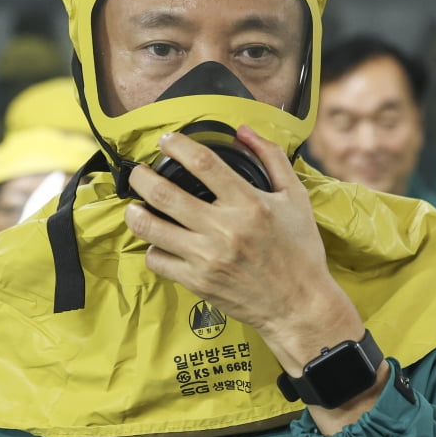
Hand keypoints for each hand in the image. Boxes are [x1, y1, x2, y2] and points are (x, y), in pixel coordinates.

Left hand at [125, 126, 379, 412]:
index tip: (166, 141)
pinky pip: (157, 260)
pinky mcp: (197, 282)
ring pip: (151, 227)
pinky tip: (160, 240)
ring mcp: (207, 258)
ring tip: (136, 205)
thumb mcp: (295, 197)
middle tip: (138, 172)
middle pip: (163, 193)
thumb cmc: (300, 251)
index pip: (201, 162)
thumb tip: (243, 131)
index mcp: (248, 203)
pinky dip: (153, 248)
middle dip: (141, 177)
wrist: (299, 305)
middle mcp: (224, 229)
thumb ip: (271, 158)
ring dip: (135, 211)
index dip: (175, 145)